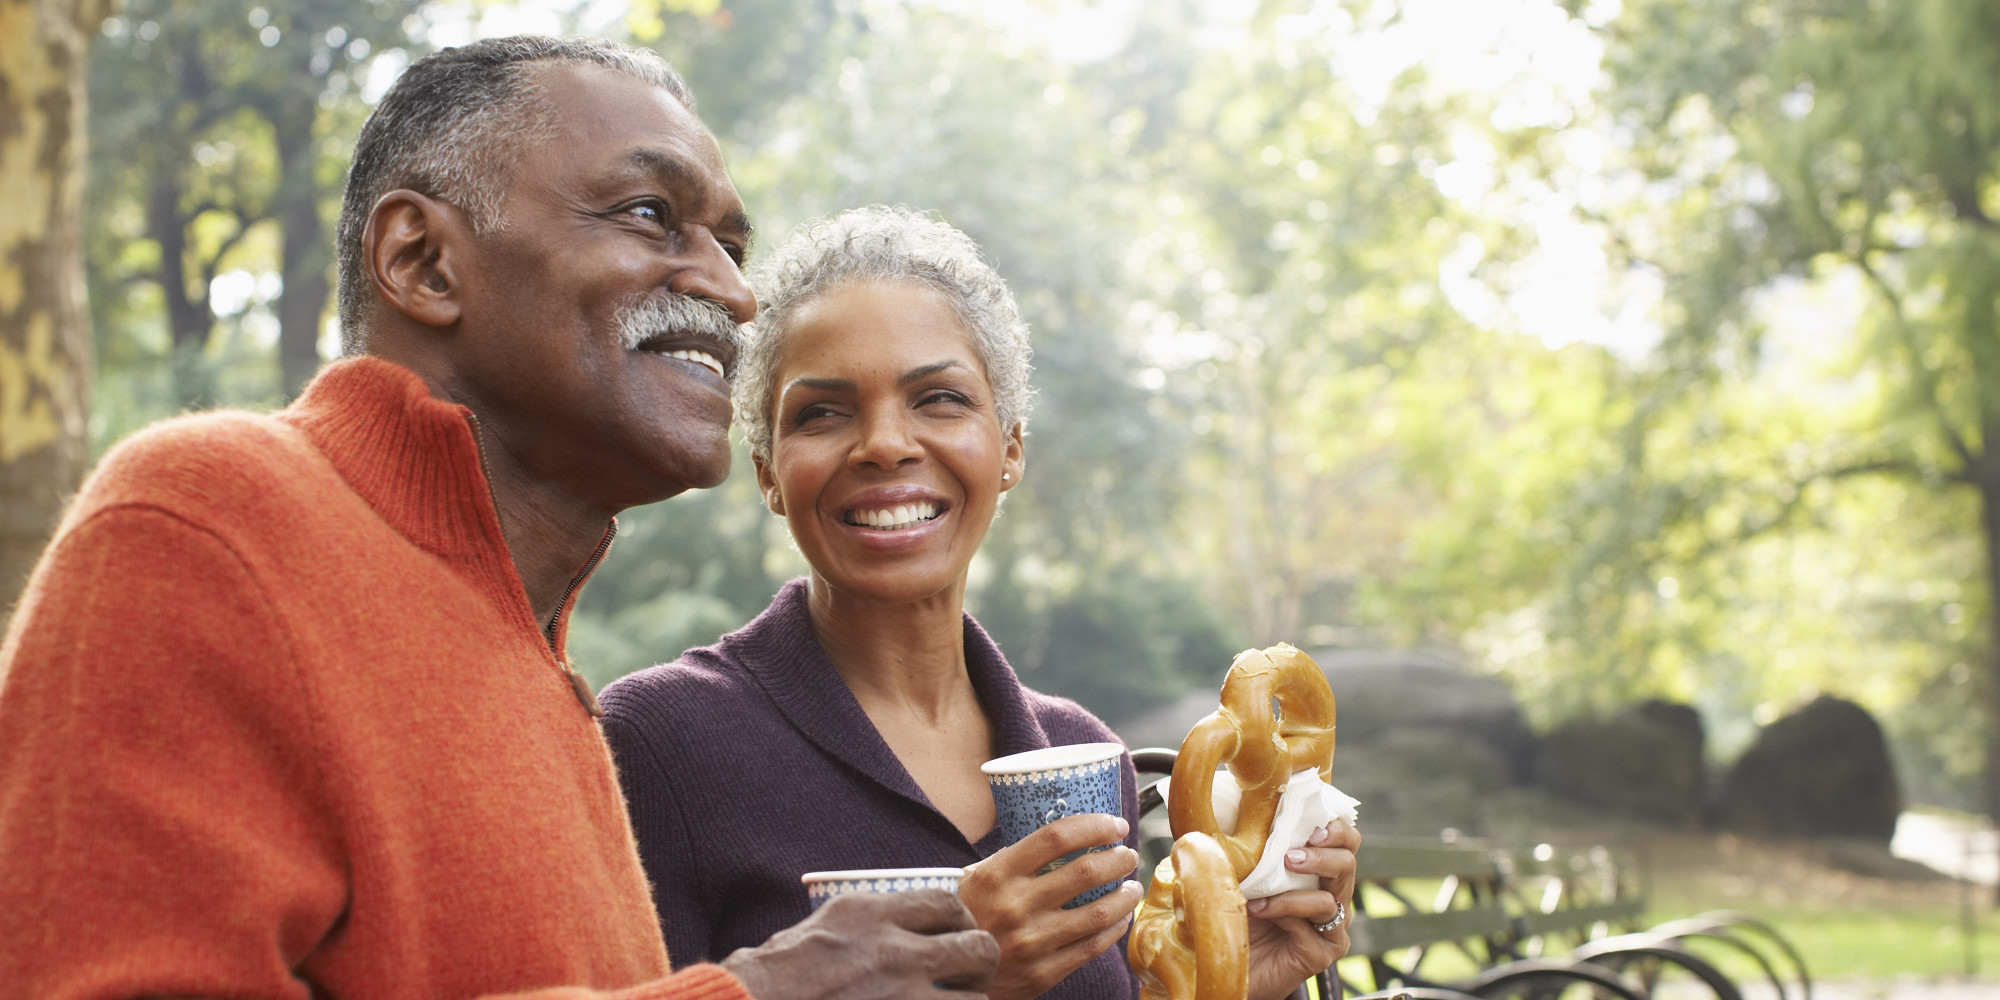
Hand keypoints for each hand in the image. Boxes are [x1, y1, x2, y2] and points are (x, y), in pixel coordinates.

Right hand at [720, 889, 998, 999]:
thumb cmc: (771, 979)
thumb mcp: (818, 929)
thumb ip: (866, 925)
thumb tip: (901, 923)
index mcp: (869, 914)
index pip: (948, 903)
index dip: (960, 924)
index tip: (954, 939)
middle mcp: (892, 950)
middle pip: (977, 947)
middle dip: (979, 965)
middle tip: (967, 980)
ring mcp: (900, 997)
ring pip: (975, 999)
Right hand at [956, 813, 1143, 999]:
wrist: (947, 972)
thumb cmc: (964, 916)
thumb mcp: (975, 878)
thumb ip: (1014, 860)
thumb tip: (1063, 838)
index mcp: (997, 874)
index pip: (1056, 837)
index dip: (1094, 826)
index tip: (1114, 824)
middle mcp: (1015, 906)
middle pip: (1086, 872)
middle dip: (1118, 859)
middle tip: (1127, 854)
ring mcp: (1031, 942)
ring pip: (1098, 912)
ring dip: (1125, 895)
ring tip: (1131, 886)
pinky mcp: (1042, 973)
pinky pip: (1092, 946)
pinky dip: (1114, 928)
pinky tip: (1120, 918)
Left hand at [1242, 818, 1359, 999]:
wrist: (1231, 967)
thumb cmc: (1238, 916)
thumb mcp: (1244, 874)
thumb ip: (1251, 846)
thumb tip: (1235, 805)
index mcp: (1320, 873)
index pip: (1345, 842)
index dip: (1337, 828)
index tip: (1312, 825)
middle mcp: (1333, 898)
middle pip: (1348, 864)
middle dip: (1321, 854)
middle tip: (1290, 856)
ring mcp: (1331, 929)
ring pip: (1331, 900)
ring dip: (1292, 894)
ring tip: (1258, 895)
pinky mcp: (1322, 954)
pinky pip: (1311, 928)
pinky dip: (1283, 915)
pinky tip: (1258, 912)